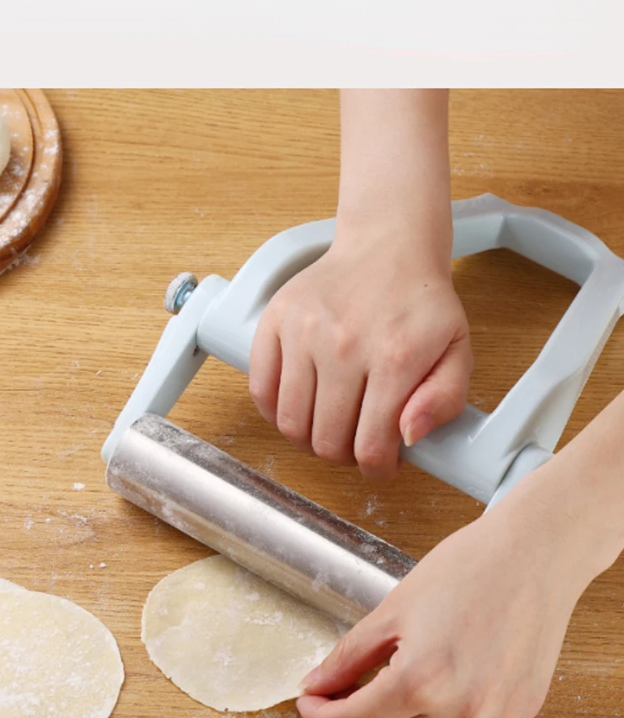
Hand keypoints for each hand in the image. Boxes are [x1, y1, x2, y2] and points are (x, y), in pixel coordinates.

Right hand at [249, 237, 471, 479]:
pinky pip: (261, 390)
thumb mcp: (458, 351)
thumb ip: (444, 400)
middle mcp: (344, 345)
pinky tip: (301, 406)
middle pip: (327, 442)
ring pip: (291, 423)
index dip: (377, 470)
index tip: (381, 464)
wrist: (387, 247)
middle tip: (357, 442)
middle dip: (344, 455)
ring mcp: (304, 332)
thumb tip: (407, 436)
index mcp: (395, 357)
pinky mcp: (275, 321)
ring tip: (329, 425)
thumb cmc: (421, 303)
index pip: (370, 447)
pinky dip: (276, 411)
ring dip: (310, 439)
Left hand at [296, 483, 591, 717]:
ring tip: (384, 705)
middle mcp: (460, 711)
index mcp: (423, 679)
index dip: (321, 715)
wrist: (532, 556)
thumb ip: (351, 654)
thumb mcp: (394, 607)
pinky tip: (424, 710)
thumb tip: (317, 685)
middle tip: (342, 695)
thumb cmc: (467, 568)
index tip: (311, 703)